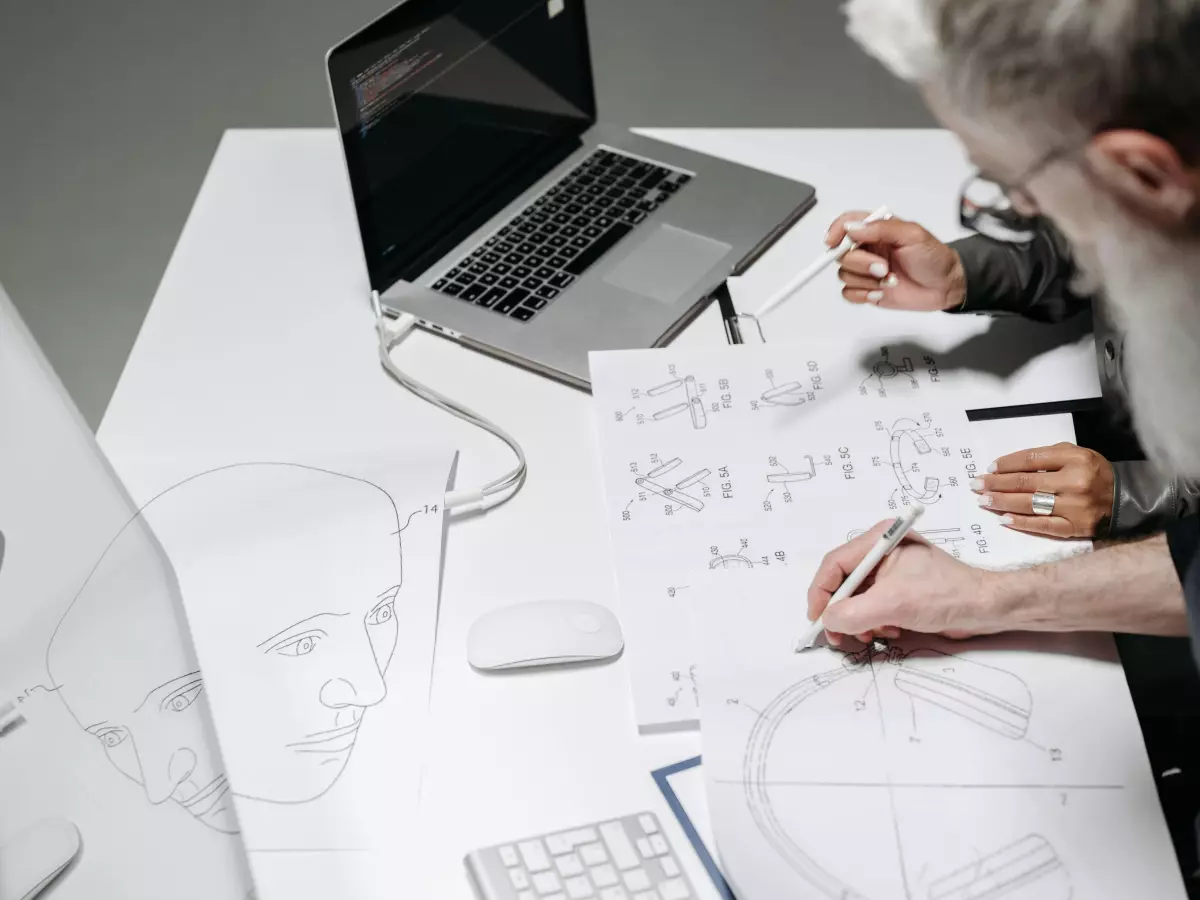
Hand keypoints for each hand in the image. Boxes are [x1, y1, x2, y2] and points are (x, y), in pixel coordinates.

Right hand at [806, 521, 1002, 645]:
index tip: (816, 619)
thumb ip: (853, 613)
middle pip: (843, 582)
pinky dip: (874, 622)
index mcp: (880, 541)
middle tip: (840, 635)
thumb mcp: (893, 604)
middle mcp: (882, 552)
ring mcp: (891, 571)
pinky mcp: (900, 589)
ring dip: (859, 620)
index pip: (834, 564)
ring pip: (856, 597)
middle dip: (841, 610)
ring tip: (872, 634)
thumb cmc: (944, 596)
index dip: (821, 593)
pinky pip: (872, 606)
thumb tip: (827, 621)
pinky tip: (890, 630)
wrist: (986, 608)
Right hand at [825, 211, 966, 310]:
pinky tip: (880, 292)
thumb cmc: (933, 257)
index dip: (836, 231)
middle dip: (861, 263)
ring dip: (866, 280)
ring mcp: (866, 270)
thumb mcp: (912, 234)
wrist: (945, 286)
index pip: (846, 224)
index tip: (833, 242)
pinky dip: (862, 294)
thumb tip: (851, 228)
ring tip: (890, 280)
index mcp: (876, 230)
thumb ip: (881, 229)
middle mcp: (868, 248)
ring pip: (844, 274)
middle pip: (842, 253)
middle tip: (883, 268)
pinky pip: (848, 293)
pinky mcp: (867, 289)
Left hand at [972, 443, 1114, 537]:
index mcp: (1075, 459)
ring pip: (1030, 504)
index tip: (989, 468)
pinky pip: (1043, 525)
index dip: (1006, 464)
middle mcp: (1074, 482)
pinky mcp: (1075, 527)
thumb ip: (1048, 457)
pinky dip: (1021, 522)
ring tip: (983, 501)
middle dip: (996, 484)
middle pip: (1025, 482)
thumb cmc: (1094, 473)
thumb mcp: (1077, 454)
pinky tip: (1003, 519)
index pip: (1031, 460)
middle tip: (976, 485)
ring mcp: (1074, 507)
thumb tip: (1010, 466)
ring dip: (1002, 502)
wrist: (1125, 499)